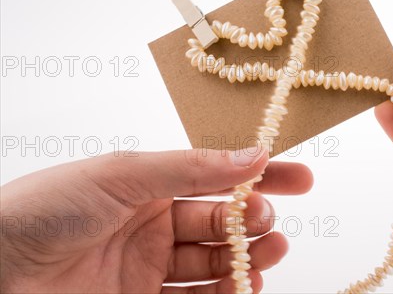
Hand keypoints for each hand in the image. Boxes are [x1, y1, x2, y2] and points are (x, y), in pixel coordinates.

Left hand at [0, 149, 312, 292]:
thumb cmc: (48, 207)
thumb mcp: (125, 174)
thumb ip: (192, 168)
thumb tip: (254, 156)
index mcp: (151, 187)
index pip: (219, 179)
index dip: (261, 177)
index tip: (300, 179)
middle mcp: (154, 227)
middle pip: (220, 224)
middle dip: (252, 222)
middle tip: (267, 222)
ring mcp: (148, 269)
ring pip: (214, 266)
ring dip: (245, 260)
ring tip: (267, 254)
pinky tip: (242, 289)